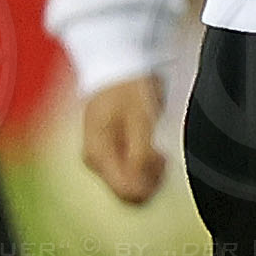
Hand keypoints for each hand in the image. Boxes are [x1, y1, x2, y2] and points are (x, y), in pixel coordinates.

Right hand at [81, 75, 166, 204]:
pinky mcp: (106, 152)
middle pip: (126, 190)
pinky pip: (126, 170)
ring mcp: (99, 157)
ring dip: (147, 170)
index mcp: (98, 154)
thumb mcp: (140, 120)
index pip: (125, 191)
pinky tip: (148, 144)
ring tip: (156, 145)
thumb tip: (140, 188)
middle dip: (149, 178)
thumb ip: (140, 156)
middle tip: (161, 153)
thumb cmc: (129, 88)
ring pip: (127, 182)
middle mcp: (94, 161)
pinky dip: (142, 162)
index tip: (161, 159)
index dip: (149, 182)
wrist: (117, 64)